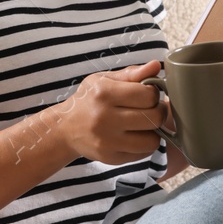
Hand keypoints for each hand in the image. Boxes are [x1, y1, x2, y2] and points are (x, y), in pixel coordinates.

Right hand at [51, 60, 170, 164]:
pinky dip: (144, 145)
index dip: (153, 93)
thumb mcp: (104, 80)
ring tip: (144, 124)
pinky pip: (143, 154)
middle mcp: (104, 118)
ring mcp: (108, 141)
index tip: (147, 94)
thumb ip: (132, 73)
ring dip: (154, 131)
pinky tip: (135, 136)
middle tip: (152, 109)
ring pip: (152, 140)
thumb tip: (156, 65)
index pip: (148, 95)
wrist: (64, 128)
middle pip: (154, 118)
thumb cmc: (88, 100)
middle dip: (158, 112)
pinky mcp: (111, 158)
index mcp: (104, 93)